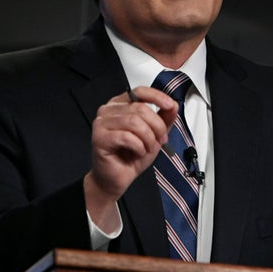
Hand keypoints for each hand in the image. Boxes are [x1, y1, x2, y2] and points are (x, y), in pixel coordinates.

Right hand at [83, 87, 176, 230]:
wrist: (116, 179)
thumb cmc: (131, 157)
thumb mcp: (154, 135)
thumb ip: (164, 119)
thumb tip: (174, 105)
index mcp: (121, 104)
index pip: (140, 91)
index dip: (157, 97)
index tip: (170, 106)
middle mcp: (109, 110)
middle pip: (140, 108)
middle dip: (156, 127)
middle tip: (160, 140)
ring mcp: (101, 123)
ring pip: (134, 122)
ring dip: (148, 138)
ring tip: (147, 149)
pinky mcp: (99, 137)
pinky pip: (126, 137)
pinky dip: (138, 146)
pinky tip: (138, 152)